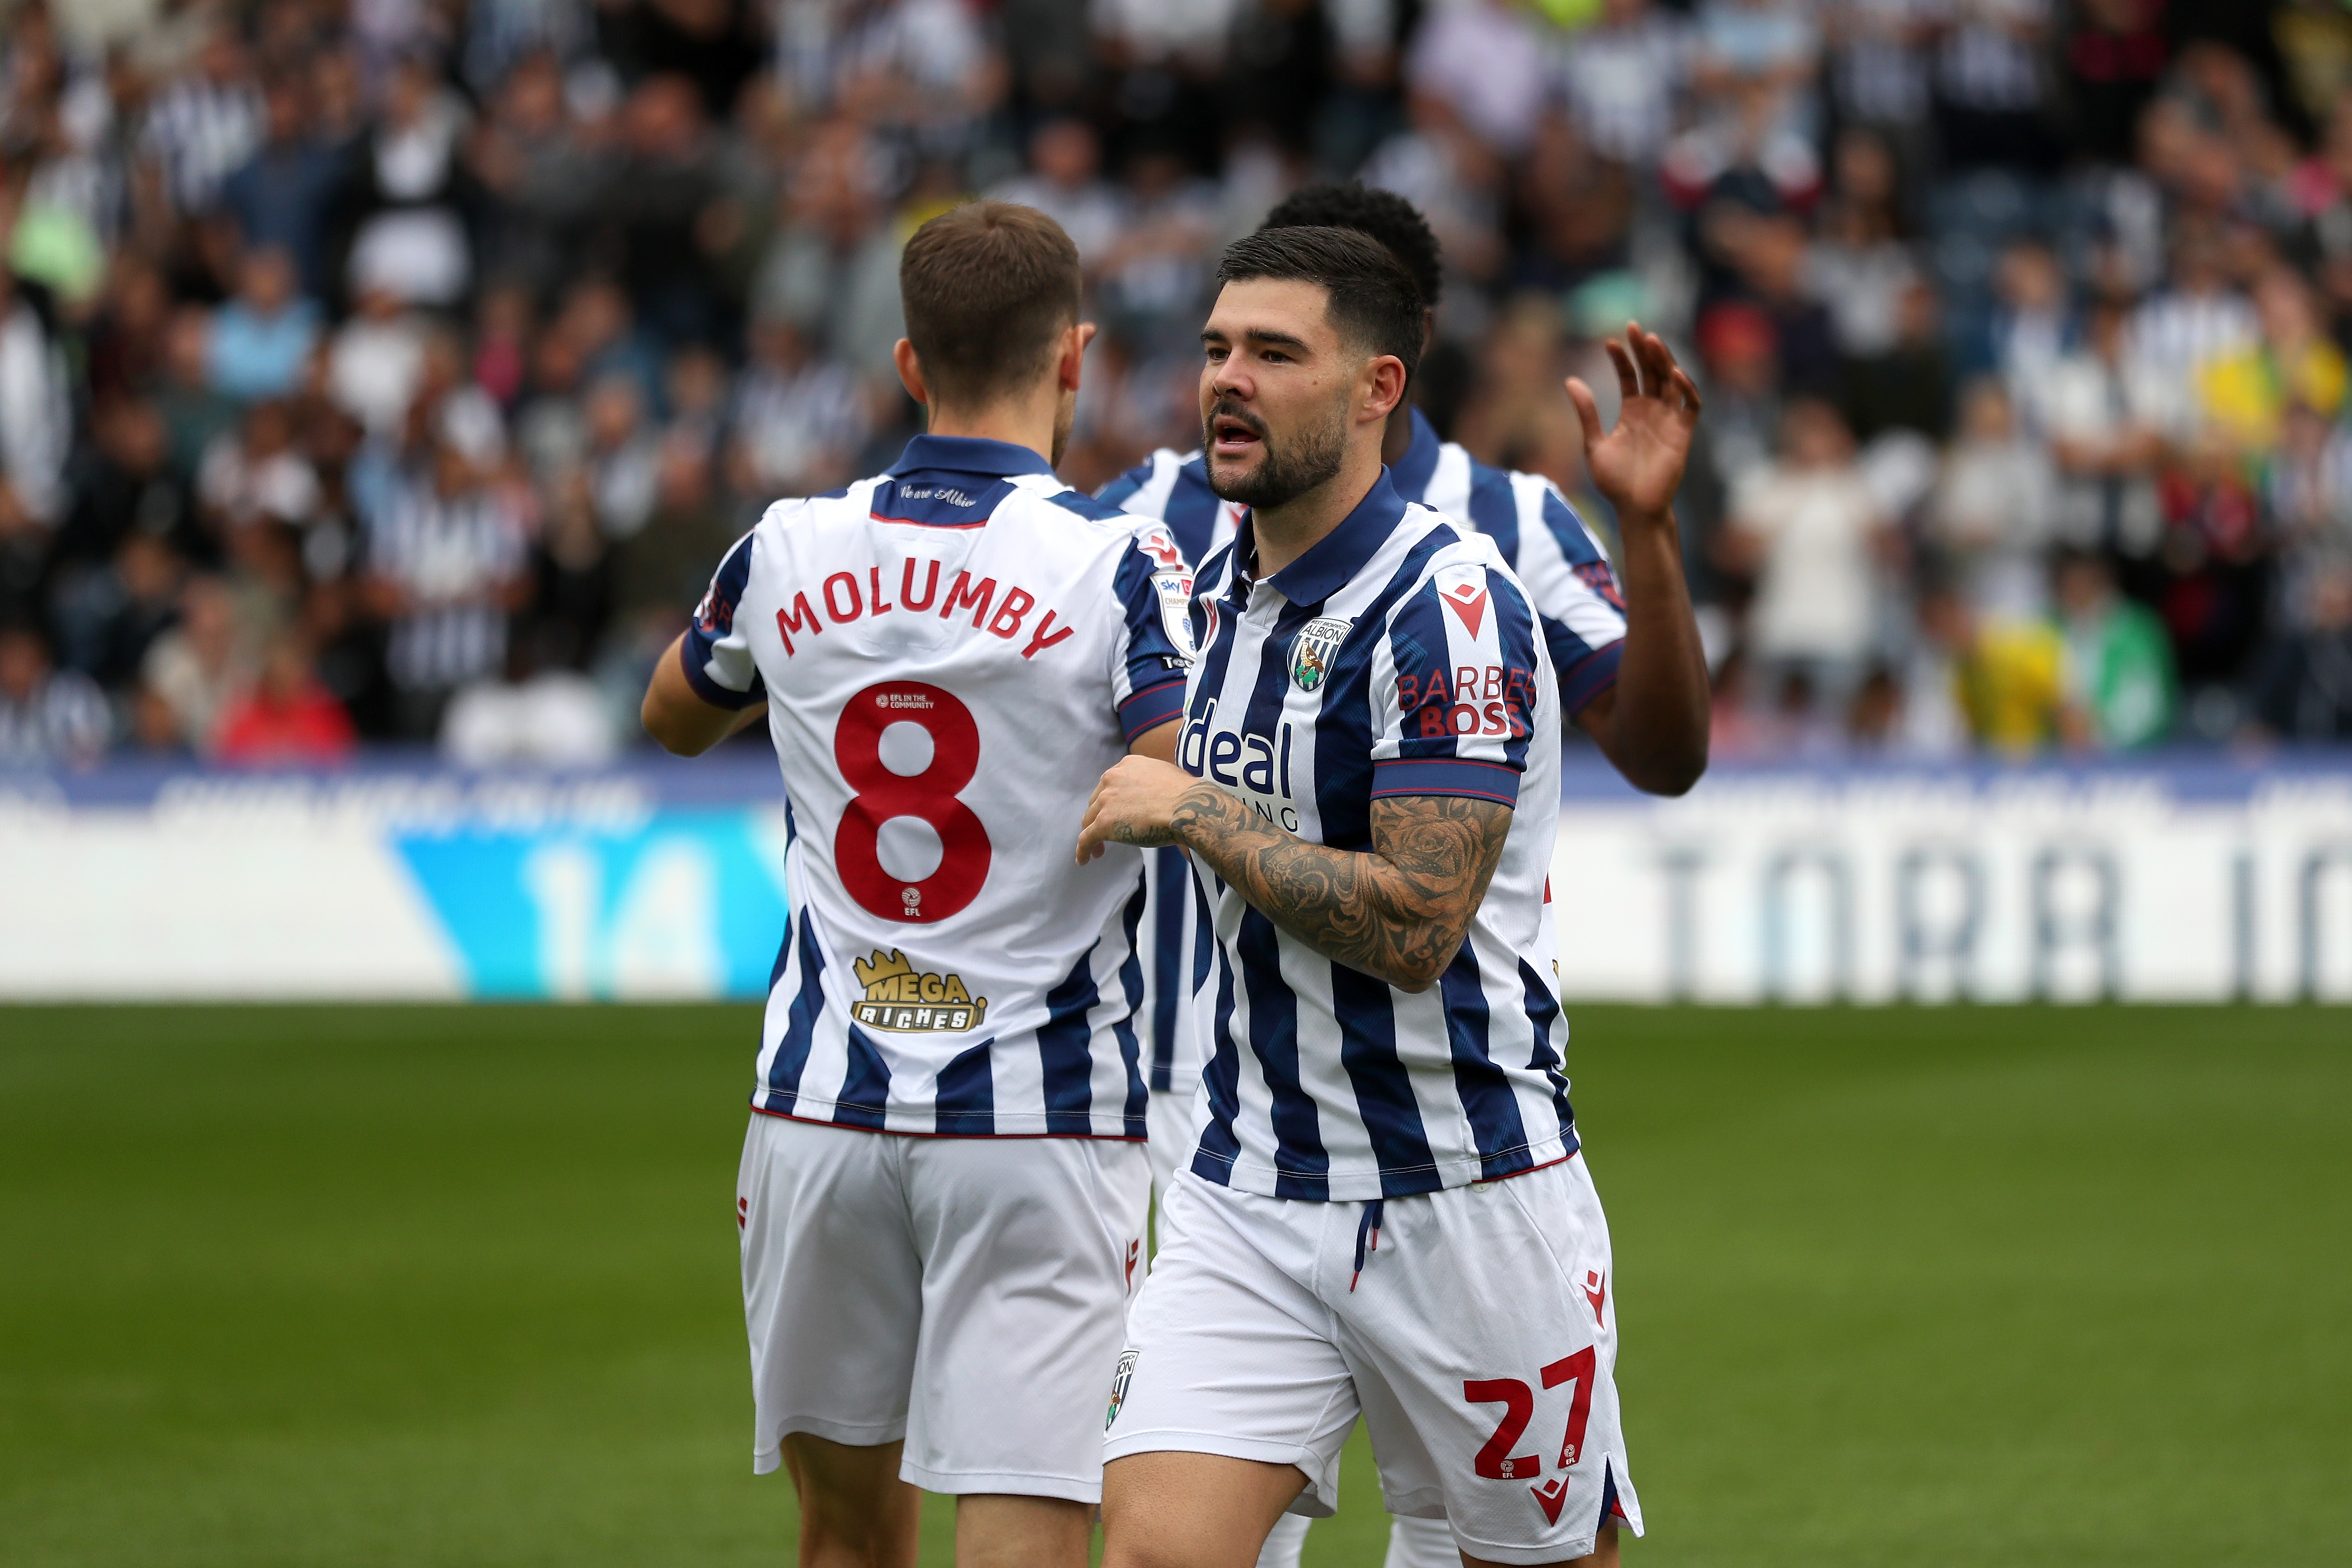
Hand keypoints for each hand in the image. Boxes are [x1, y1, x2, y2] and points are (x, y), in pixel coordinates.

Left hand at [1077, 755, 1204, 862]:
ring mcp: (1107, 801)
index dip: (1111, 800)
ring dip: (1092, 834)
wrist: (1189, 808)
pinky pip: (1086, 839)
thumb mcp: (1167, 777)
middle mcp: (1113, 778)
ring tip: (1098, 850)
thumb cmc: (1188, 797)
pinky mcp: (1104, 823)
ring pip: (1089, 820)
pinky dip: (1083, 850)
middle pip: (1097, 801)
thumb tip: (1160, 798)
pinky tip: (1084, 860)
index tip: (1115, 811)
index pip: (1111, 784)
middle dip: (1100, 816)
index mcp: (1128, 765)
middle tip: (1108, 831)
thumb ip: (1154, 783)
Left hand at [1565, 323, 1702, 524]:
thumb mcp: (1594, 444)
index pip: (1629, 377)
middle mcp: (1652, 411)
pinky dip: (1686, 389)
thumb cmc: (1614, 482)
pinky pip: (1690, 406)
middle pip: (1651, 372)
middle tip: (1634, 326)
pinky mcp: (1683, 434)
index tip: (1609, 341)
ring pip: (1671, 382)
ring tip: (1651, 340)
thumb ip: (1586, 413)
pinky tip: (1674, 373)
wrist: (1634, 509)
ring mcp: (1669, 420)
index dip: (1621, 359)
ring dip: (1664, 360)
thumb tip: (1570, 380)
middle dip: (1644, 350)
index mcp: (1631, 412)